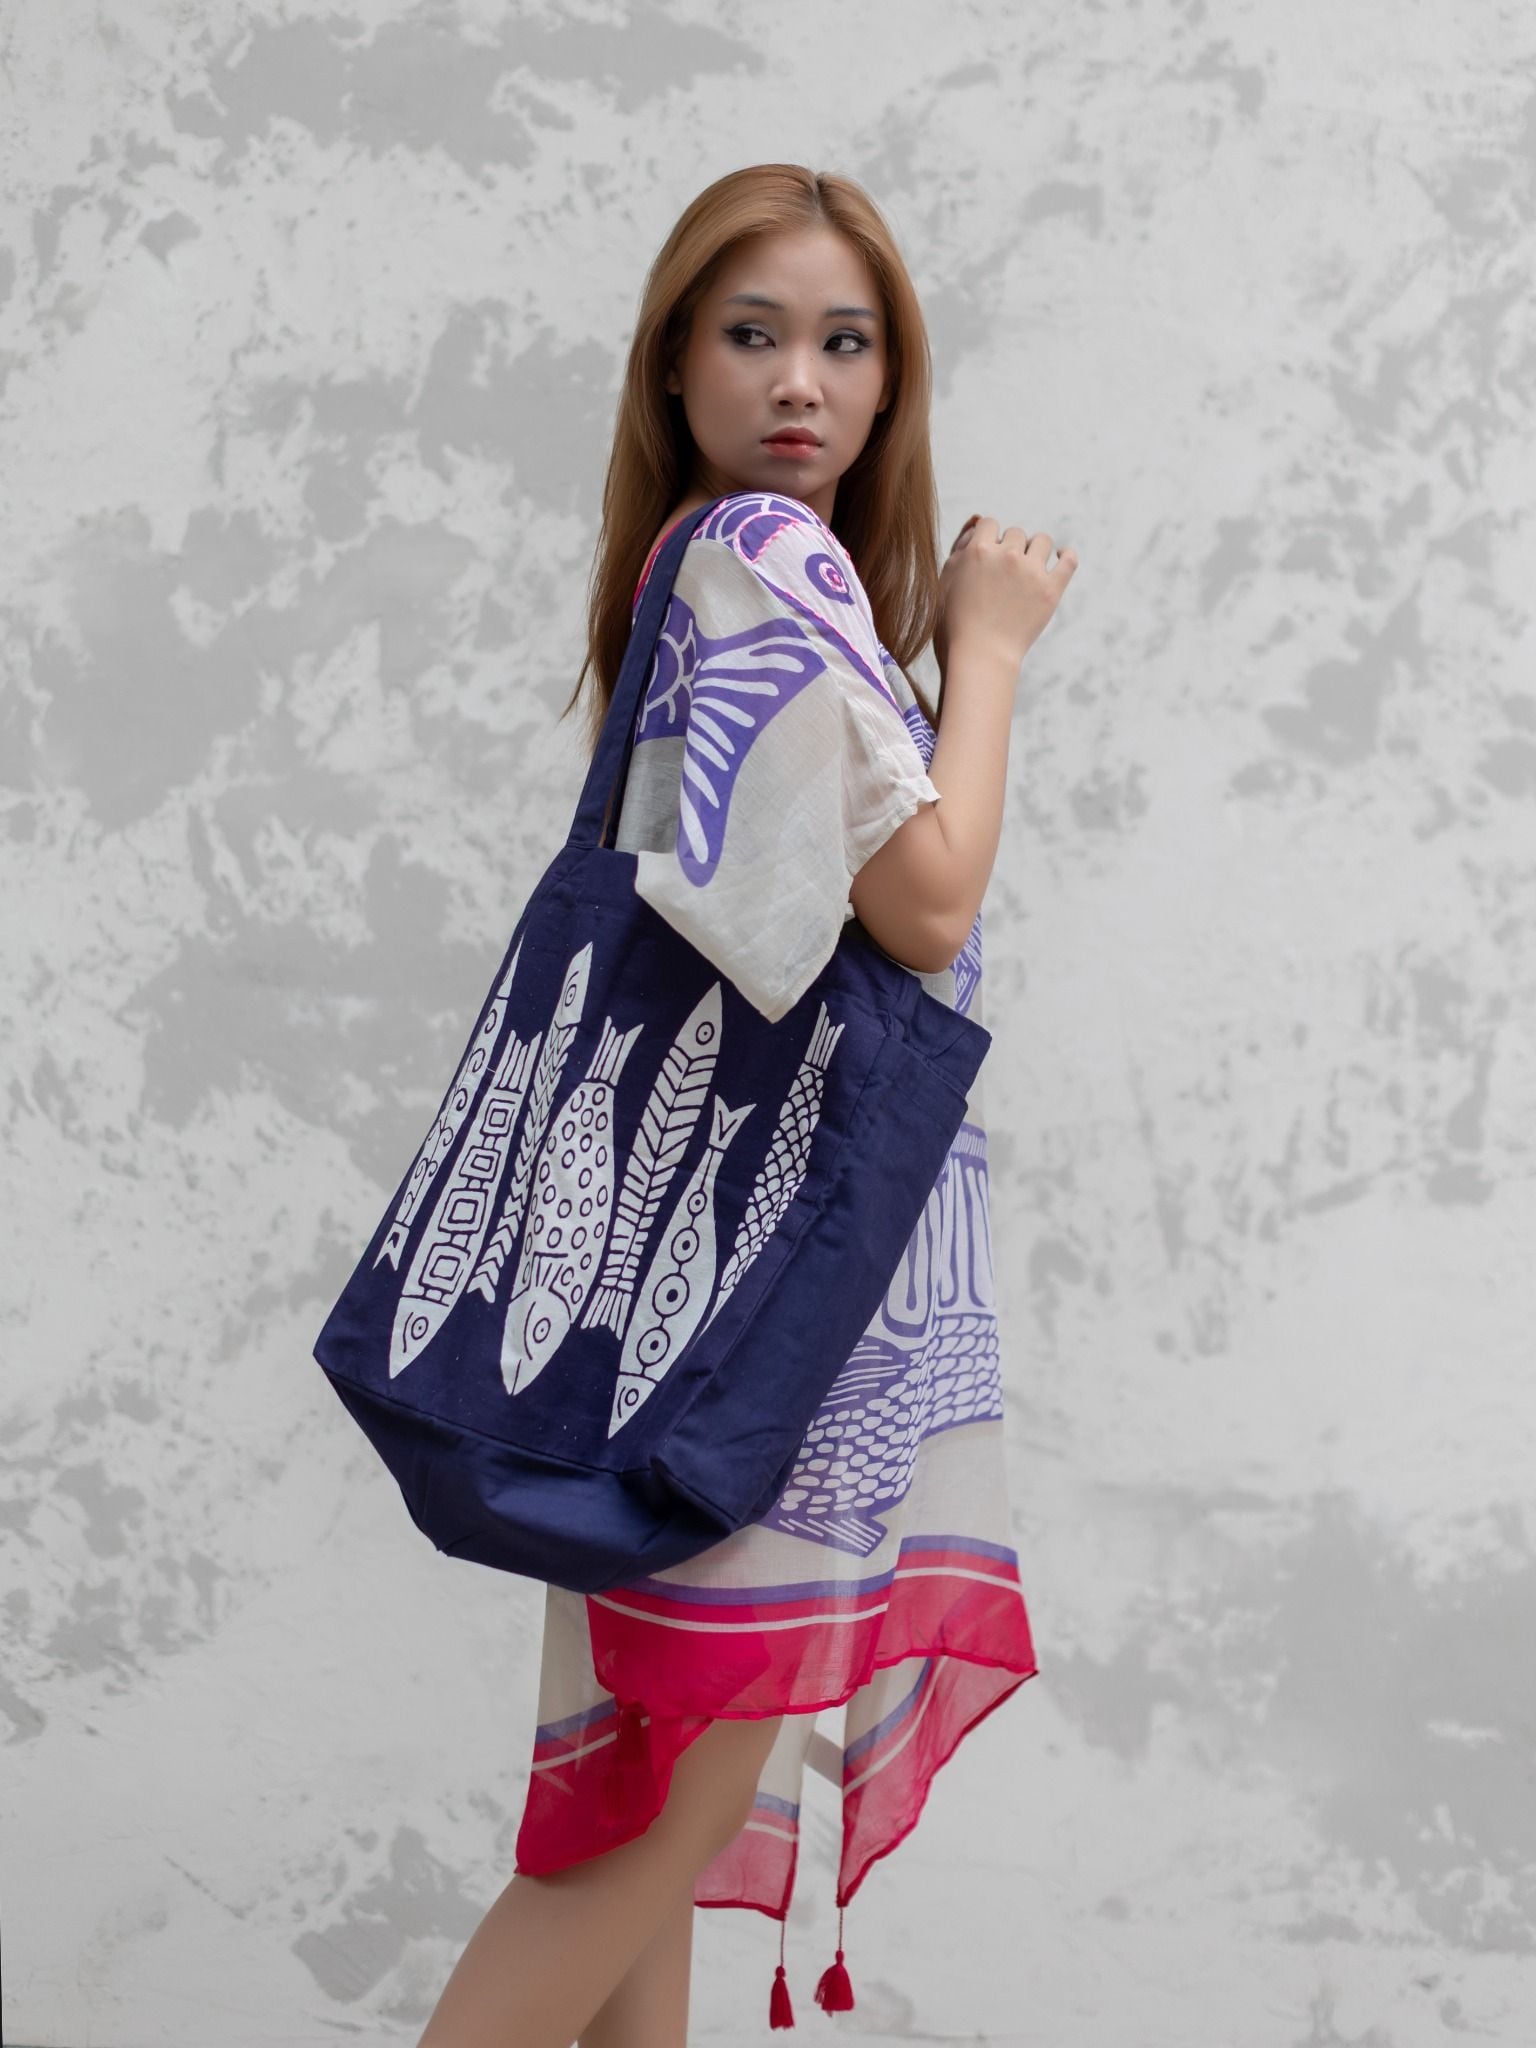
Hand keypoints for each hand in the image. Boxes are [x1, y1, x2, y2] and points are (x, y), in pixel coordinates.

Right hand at [934, 514, 1077, 678]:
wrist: (980, 658)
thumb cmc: (955, 625)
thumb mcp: (945, 581)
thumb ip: (960, 547)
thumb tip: (977, 520)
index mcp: (978, 550)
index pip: (990, 524)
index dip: (990, 540)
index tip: (989, 558)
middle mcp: (1006, 556)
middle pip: (1016, 533)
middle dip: (1011, 549)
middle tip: (1005, 575)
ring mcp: (1031, 573)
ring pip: (1042, 541)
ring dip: (1036, 551)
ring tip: (1029, 570)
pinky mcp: (1051, 591)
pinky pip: (1068, 560)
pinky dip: (1066, 556)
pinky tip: (1061, 558)